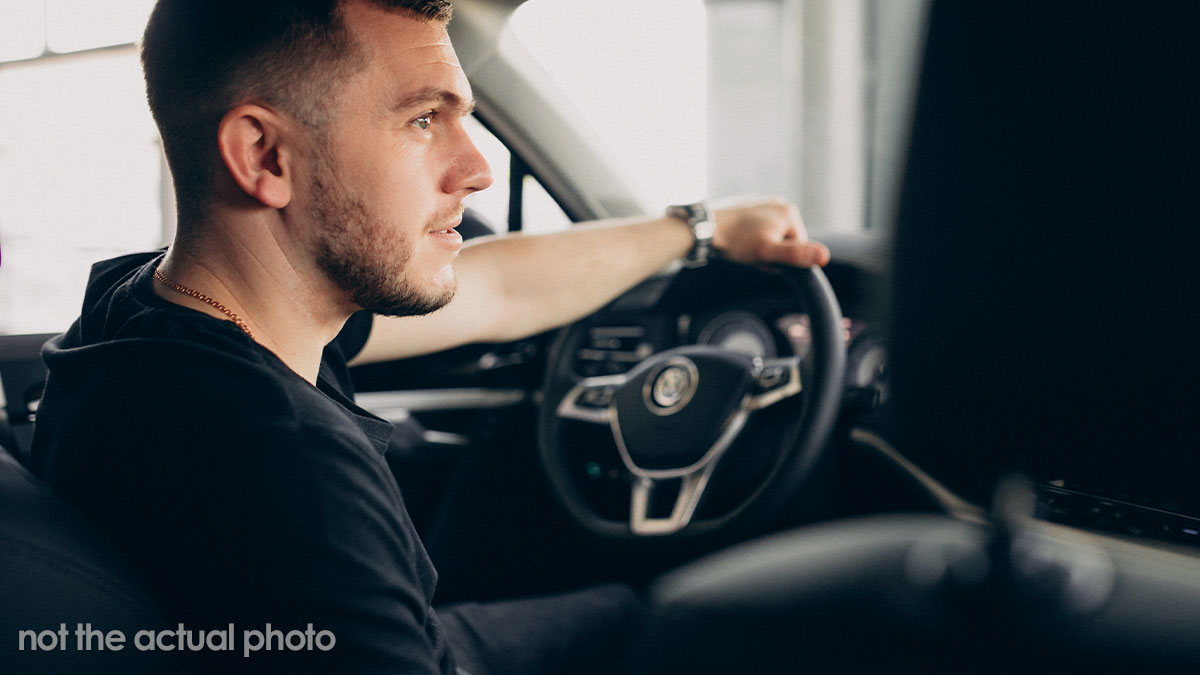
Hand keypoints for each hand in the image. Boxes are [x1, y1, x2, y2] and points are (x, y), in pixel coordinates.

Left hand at [711, 196, 829, 266]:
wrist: (704, 228)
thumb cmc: (736, 241)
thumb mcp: (768, 252)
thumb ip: (796, 255)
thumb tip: (825, 257)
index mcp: (790, 212)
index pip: (798, 248)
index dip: (781, 260)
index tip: (763, 258)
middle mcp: (780, 204)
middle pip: (784, 241)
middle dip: (771, 252)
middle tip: (752, 254)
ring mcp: (764, 203)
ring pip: (771, 237)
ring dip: (761, 247)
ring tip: (744, 247)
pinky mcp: (749, 207)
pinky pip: (758, 229)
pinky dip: (751, 238)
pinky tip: (739, 239)